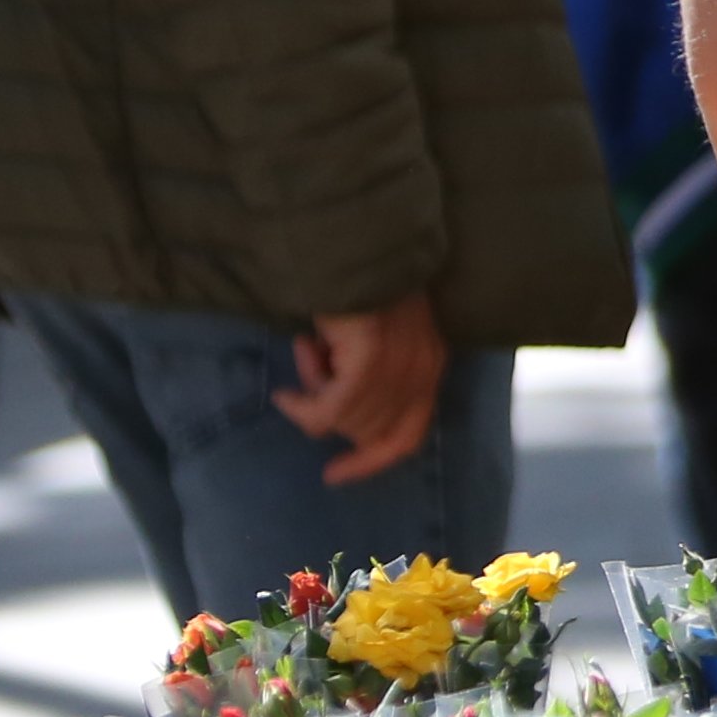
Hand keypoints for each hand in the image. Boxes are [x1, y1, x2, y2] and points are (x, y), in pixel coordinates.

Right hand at [276, 295, 447, 482]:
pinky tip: (287, 391)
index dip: (372, 461)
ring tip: (309, 350)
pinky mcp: (370, 366)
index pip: (408, 436)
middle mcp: (421, 374)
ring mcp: (399, 371)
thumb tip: (331, 410)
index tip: (334, 473)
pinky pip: (327, 411)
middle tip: (311, 364)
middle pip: (368, 431)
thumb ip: (365, 373)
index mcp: (430, 365)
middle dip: (329, 409)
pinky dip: (302, 404)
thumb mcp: (373, 335)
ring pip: (343, 420)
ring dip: (313, 391)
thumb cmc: (358, 282)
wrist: (355, 242)